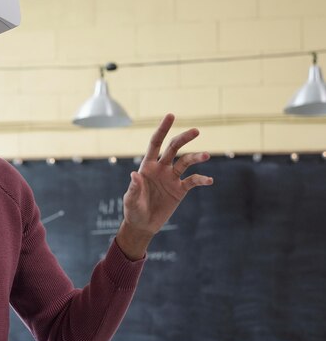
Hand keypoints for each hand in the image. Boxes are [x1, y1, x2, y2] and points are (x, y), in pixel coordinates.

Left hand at [117, 114, 212, 259]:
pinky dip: (201, 179)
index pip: (156, 143)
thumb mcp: (130, 201)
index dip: (163, 129)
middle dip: (184, 138)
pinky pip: (193, 181)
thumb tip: (135, 175)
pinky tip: (209, 180)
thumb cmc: (133, 211)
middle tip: (196, 131)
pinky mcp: (180, 190)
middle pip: (174, 148)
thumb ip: (134, 188)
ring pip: (186, 162)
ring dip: (196, 157)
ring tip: (206, 154)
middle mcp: (161, 168)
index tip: (171, 115)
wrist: (143, 225)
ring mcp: (172, 178)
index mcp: (147, 166)